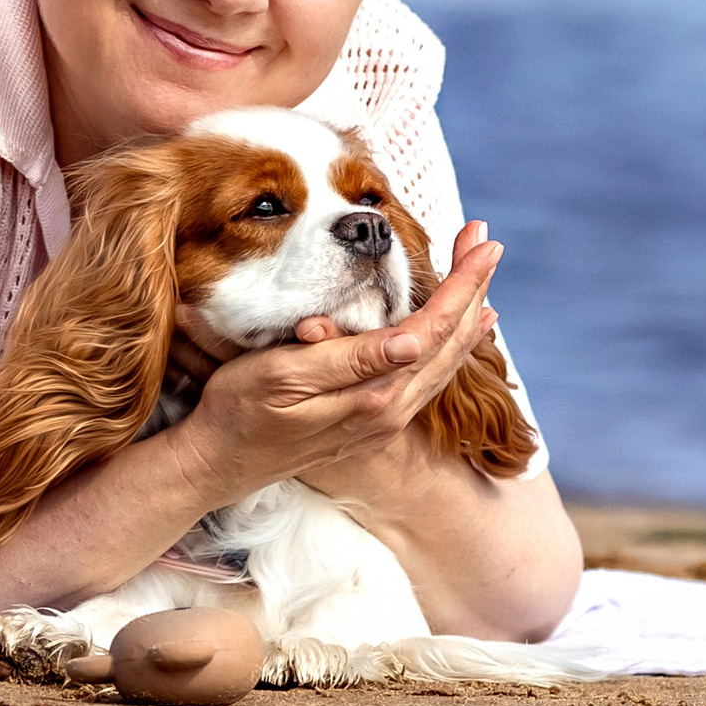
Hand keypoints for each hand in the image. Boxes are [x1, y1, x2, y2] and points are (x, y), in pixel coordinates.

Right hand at [160, 222, 503, 504]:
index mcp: (375, 394)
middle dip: (473, 289)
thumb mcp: (284, 375)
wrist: (217, 464)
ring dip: (466, 317)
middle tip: (488, 242)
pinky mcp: (372, 424)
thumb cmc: (240, 409)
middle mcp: (391, 411)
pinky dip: (447, 348)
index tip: (483, 242)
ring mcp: (384, 421)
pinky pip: (426, 379)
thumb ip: (351, 359)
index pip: (434, 327)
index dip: (461, 282)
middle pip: (449, 343)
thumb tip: (414, 340)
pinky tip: (453, 335)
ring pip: (443, 363)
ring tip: (483, 283)